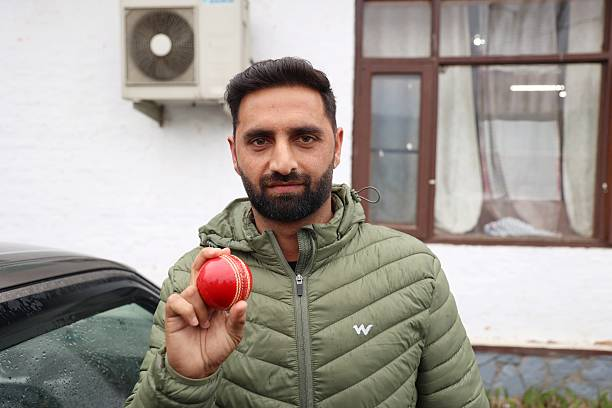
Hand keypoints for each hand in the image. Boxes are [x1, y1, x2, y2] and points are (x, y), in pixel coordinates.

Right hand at [165, 247, 247, 378]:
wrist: (199, 367)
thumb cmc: (217, 348)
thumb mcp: (233, 334)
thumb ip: (237, 319)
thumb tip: (243, 302)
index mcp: (215, 298)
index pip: (215, 273)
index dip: (219, 260)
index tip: (228, 252)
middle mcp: (200, 296)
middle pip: (198, 268)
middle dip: (206, 256)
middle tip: (217, 253)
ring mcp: (186, 303)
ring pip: (192, 290)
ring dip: (202, 307)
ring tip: (205, 325)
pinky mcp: (173, 312)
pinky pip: (178, 301)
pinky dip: (188, 310)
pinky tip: (195, 323)